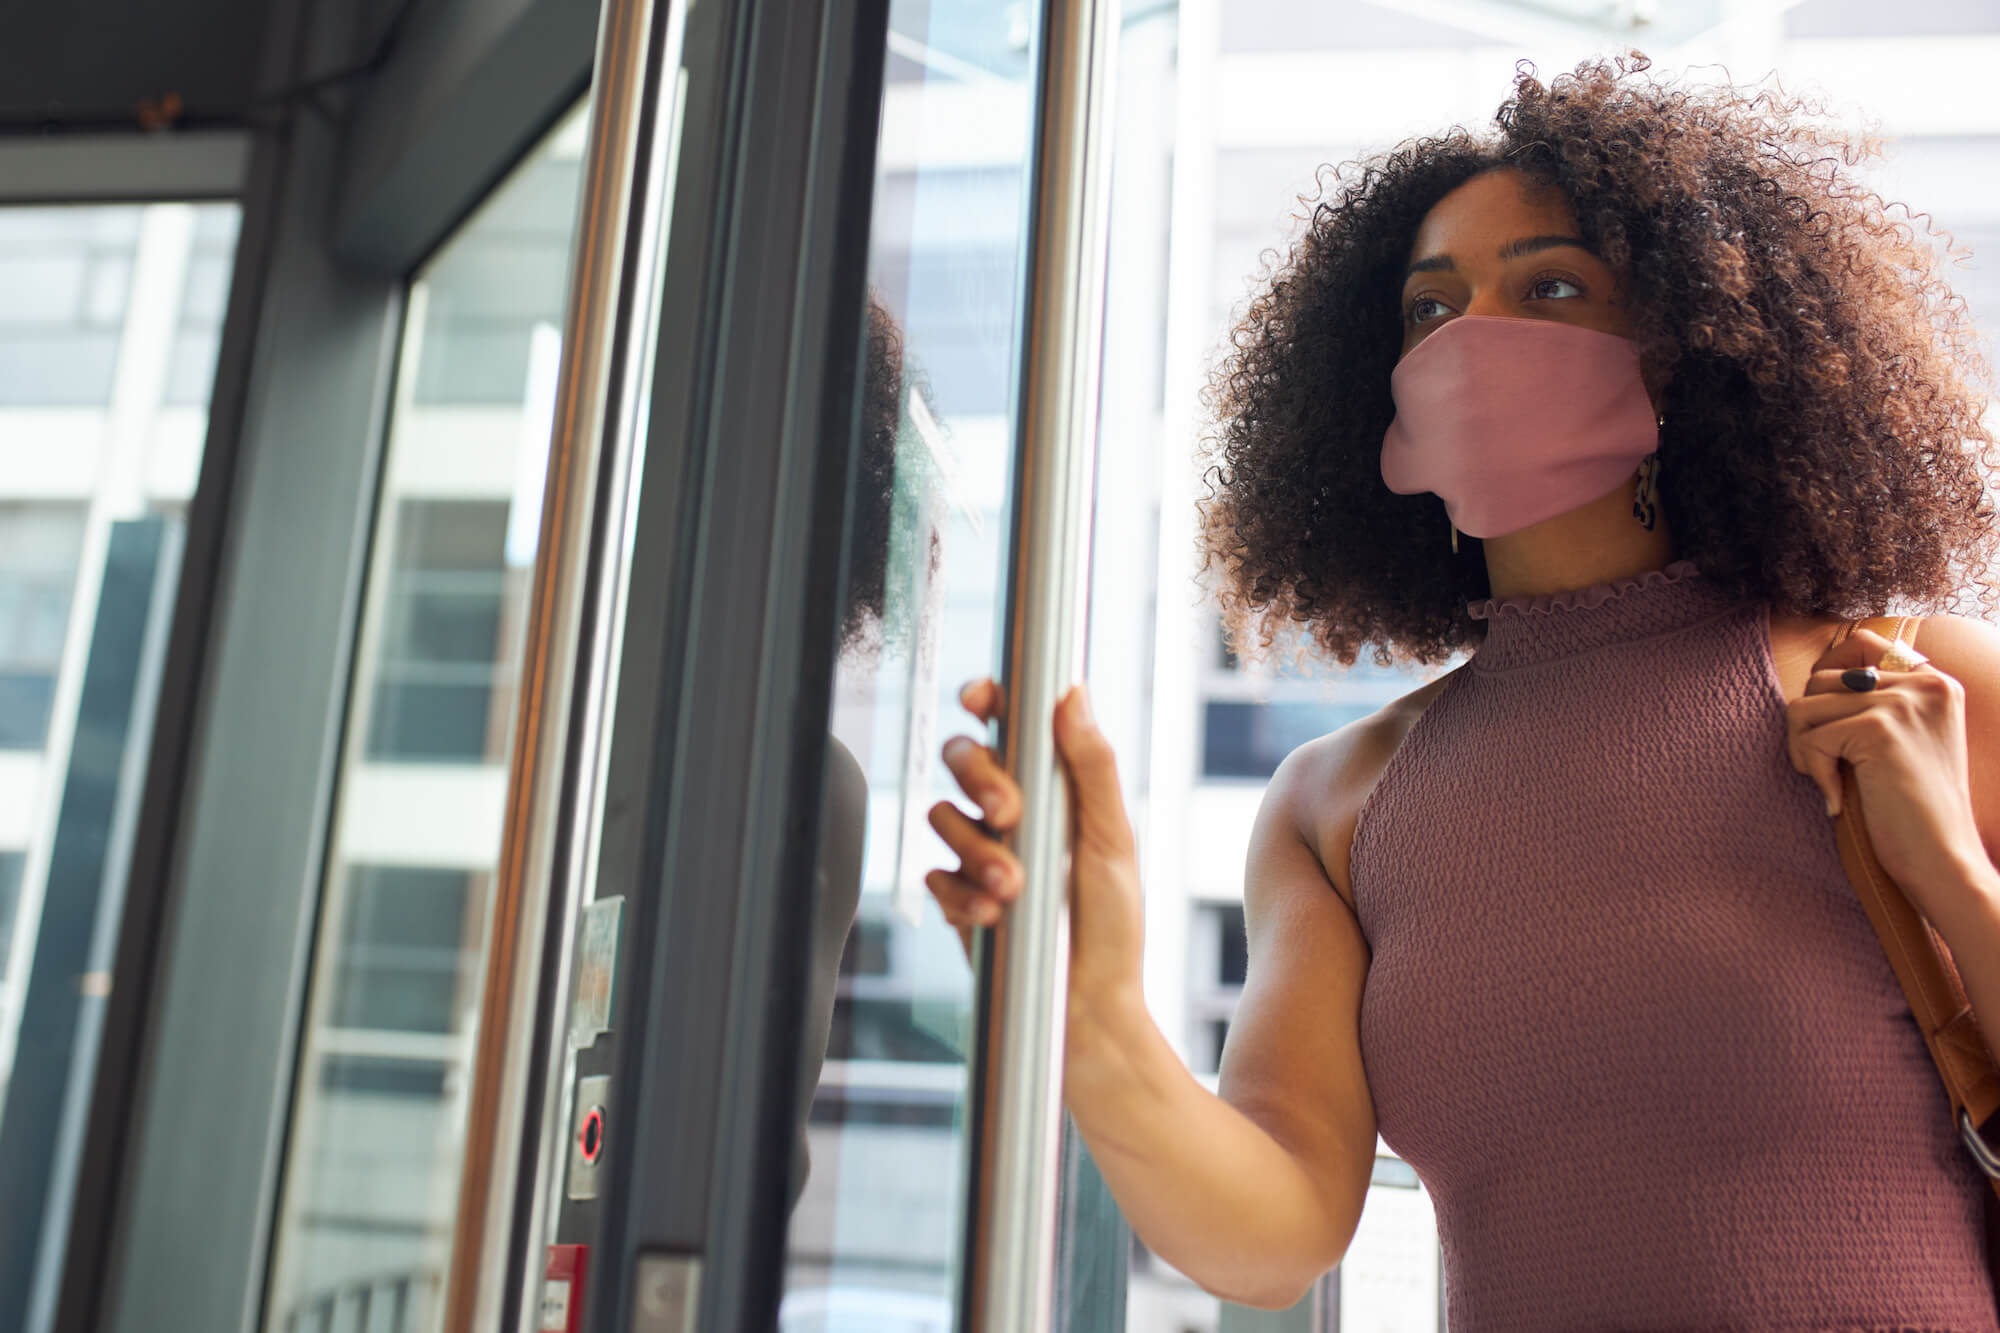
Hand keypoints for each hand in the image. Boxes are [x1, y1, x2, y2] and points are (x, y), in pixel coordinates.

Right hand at [924, 678, 1146, 1030]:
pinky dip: (961, 894)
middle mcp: (1011, 812)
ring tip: (1014, 888)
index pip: (1009, 724)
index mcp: (1053, 788)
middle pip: (962, 757)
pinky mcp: (957, 896)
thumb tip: (1073, 694)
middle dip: (978, 777)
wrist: (1086, 1009)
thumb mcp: (1111, 841)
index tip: (979, 699)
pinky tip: (993, 917)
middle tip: (1009, 813)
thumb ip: (1091, 767)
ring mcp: (979, 853)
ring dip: (975, 849)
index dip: (987, 700)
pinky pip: (933, 874)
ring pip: (941, 814)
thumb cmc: (1112, 927)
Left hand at [1787, 625, 1988, 920]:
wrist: (1943, 858)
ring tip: (1829, 781)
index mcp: (1935, 682)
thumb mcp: (1903, 741)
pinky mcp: (1879, 730)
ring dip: (1803, 749)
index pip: (1862, 642)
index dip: (1827, 670)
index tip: (1822, 716)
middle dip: (1807, 724)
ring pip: (1804, 707)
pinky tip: (1836, 800)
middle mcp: (1924, 684)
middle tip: (1822, 766)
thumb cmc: (1913, 809)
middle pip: (1820, 678)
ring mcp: (1903, 704)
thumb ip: (1874, 704)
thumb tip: (1813, 676)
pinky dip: (1814, 773)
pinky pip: (1811, 738)